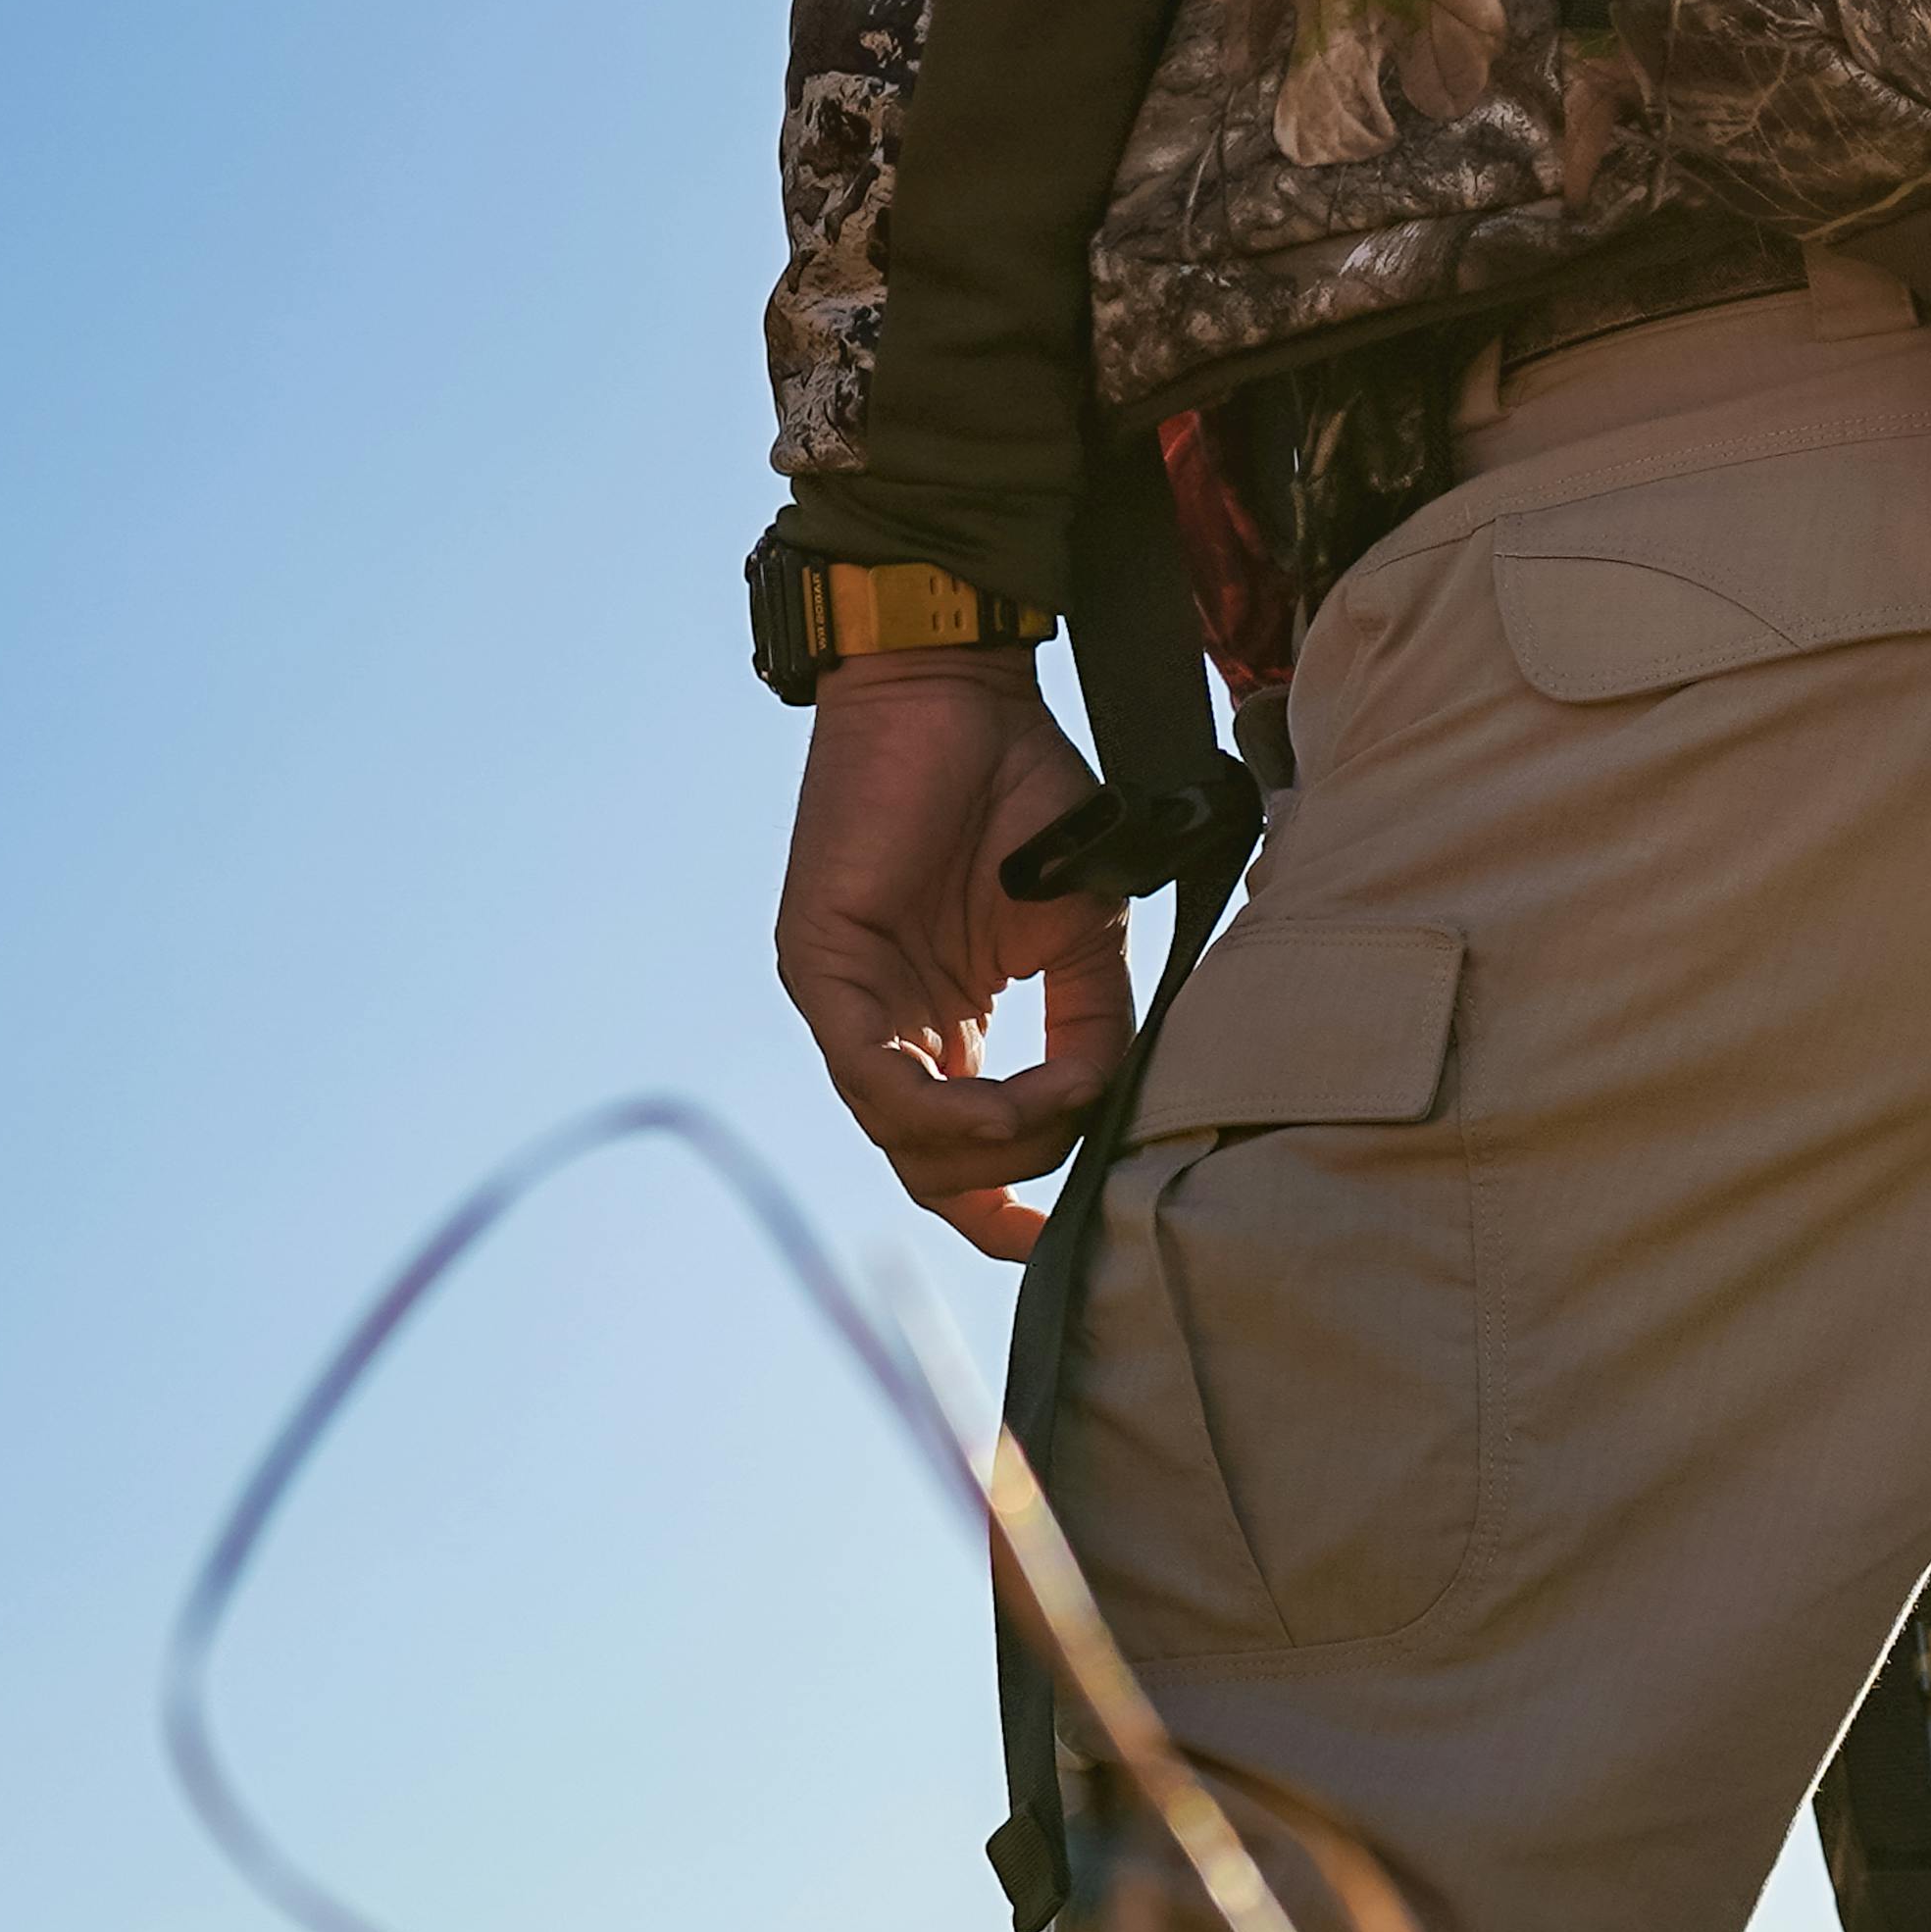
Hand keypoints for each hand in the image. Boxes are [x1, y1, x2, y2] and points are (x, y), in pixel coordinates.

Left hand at [775, 649, 1138, 1260]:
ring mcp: (849, 1007)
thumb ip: (1096, 1023)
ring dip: (988, 1144)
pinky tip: (995, 1097)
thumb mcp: (1083, 929)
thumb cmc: (1021, 788)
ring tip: (1053, 1107)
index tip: (1064, 1239)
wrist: (959, 692)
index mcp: (945, 1028)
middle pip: (934, 1168)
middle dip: (1014, 1177)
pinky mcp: (821, 970)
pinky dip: (936, 1105)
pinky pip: (870, 1076)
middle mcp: (889, 1031)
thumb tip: (1109, 1104)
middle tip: (1077, 1135)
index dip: (1006, 1213)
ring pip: (903, 1138)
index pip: (957, 1158)